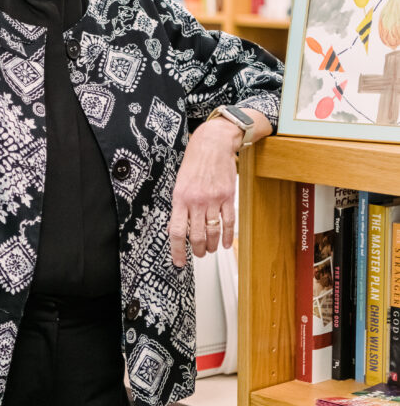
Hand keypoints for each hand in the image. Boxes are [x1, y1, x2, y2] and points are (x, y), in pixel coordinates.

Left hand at [167, 118, 239, 267]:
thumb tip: (176, 228)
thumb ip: (179, 205)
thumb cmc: (194, 162)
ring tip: (209, 250)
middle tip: (198, 255)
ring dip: (211, 246)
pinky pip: (228, 222)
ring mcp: (214, 200)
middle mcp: (196, 201)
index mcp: (180, 198)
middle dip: (197, 250)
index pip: (176, 231)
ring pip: (212, 231)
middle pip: (196, 235)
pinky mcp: (228, 197)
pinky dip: (227, 236)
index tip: (178, 261)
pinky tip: (226, 244)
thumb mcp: (179, 182)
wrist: (213, 144)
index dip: (177, 250)